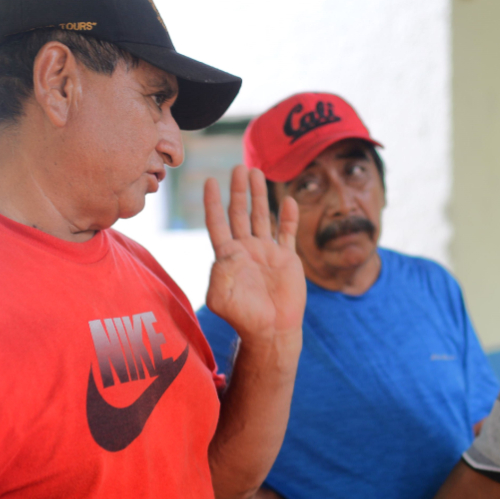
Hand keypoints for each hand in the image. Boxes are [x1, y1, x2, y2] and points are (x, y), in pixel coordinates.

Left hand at [204, 166, 304, 342]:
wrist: (271, 330)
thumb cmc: (243, 315)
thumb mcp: (220, 295)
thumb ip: (220, 271)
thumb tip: (229, 250)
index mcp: (227, 256)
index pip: (218, 222)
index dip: (213, 202)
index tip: (210, 181)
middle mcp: (246, 250)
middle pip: (240, 213)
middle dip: (239, 191)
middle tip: (238, 168)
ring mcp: (266, 253)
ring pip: (262, 217)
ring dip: (260, 195)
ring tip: (257, 173)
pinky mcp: (286, 259)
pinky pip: (287, 233)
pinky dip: (288, 217)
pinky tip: (288, 201)